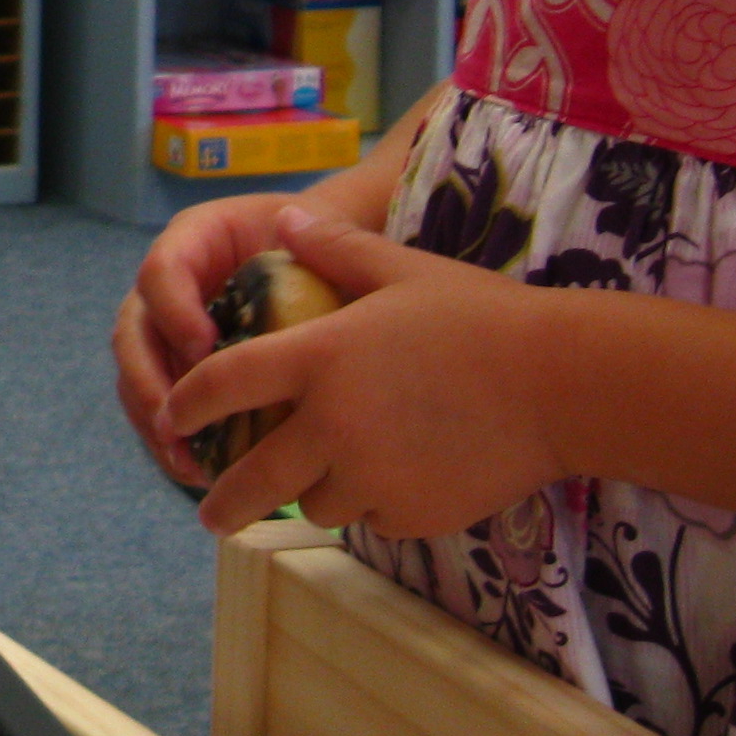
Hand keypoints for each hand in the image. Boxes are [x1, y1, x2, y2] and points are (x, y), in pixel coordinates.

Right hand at [110, 191, 334, 489]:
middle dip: (148, 381)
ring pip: (133, 375)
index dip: (174, 311)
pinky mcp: (176, 372)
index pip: (161, 270)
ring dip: (153, 422)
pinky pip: (156, 407)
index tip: (205, 348)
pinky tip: (197, 472)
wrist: (322, 265)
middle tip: (178, 421)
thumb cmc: (323, 249)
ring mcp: (164, 331)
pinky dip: (170, 442)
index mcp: (193, 239)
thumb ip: (316, 253)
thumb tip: (302, 276)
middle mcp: (166, 285)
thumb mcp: (322, 239)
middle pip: (132, 331)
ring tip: (185, 462)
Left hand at [156, 208, 563, 539]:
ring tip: (319, 484)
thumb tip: (283, 218)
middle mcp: (332, 423)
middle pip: (251, 476)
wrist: (563, 384)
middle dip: (221, 499)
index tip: (171, 415)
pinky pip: (370, 517)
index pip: (223, 383)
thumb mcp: (402, 270)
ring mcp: (370, 475)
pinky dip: (370, 505)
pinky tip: (393, 480)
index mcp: (319, 357)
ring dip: (310, 494)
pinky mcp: (410, 513)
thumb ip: (335, 249)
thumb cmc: (483, 316)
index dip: (187, 402)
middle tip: (206, 512)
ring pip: (313, 503)